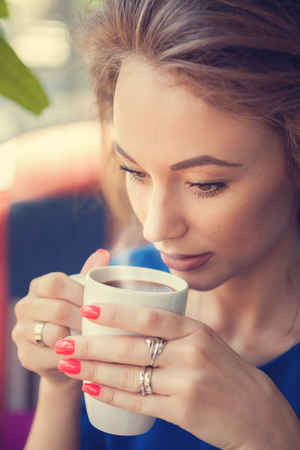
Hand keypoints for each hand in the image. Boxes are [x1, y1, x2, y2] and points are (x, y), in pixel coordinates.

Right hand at [12, 249, 109, 386]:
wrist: (70, 356)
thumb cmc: (78, 318)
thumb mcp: (83, 296)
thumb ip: (90, 276)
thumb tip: (103, 253)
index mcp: (38, 286)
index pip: (56, 283)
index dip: (80, 294)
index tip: (99, 304)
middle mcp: (24, 307)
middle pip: (57, 309)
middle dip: (84, 319)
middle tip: (103, 326)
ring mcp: (21, 332)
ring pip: (54, 333)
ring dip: (79, 339)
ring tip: (95, 340)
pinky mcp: (25, 356)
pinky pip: (53, 356)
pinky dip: (72, 357)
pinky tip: (84, 356)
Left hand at [55, 303, 299, 449]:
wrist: (256, 412)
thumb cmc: (224, 371)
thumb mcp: (206, 341)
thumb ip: (175, 331)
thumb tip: (131, 320)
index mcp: (196, 330)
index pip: (150, 316)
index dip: (116, 312)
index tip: (88, 309)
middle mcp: (191, 353)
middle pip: (131, 347)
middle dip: (93, 345)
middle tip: (66, 342)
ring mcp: (187, 383)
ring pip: (129, 375)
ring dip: (94, 370)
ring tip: (70, 364)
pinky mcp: (183, 410)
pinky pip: (139, 401)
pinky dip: (112, 395)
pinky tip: (93, 388)